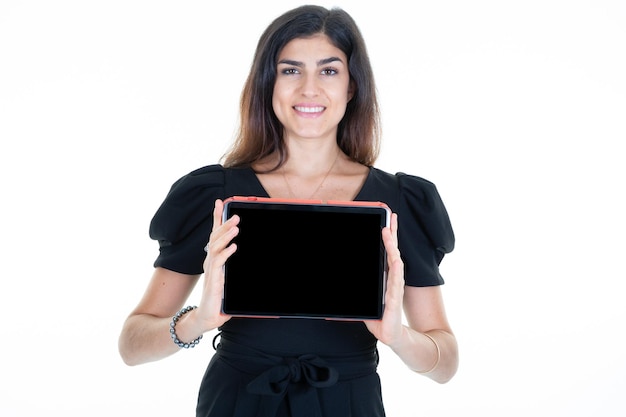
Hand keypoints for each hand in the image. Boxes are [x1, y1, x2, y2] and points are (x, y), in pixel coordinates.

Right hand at [197, 199, 237, 329]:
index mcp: (215, 259)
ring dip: (226, 235)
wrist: (207, 317)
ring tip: (236, 226)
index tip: (221, 203)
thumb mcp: (230, 281)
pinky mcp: (213, 279)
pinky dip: (226, 253)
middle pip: (215, 237)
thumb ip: (236, 271)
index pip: (215, 234)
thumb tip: (253, 260)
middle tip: (235, 214)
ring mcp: (211, 270)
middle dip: (224, 223)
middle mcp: (211, 261)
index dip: (217, 218)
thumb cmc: (219, 300)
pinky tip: (234, 246)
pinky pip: (218, 263)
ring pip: (216, 246)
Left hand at [364, 213, 404, 345]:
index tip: (387, 222)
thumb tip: (335, 283)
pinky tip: (395, 259)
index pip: (388, 253)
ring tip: (388, 232)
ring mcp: (395, 286)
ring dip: (392, 246)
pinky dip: (396, 268)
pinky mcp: (395, 298)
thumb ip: (354, 291)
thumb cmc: (379, 317)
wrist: (391, 335)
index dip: (388, 237)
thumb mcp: (363, 299)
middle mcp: (392, 278)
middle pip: (393, 251)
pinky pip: (396, 280)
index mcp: (386, 277)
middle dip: (392, 234)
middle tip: (391, 217)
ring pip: (394, 261)